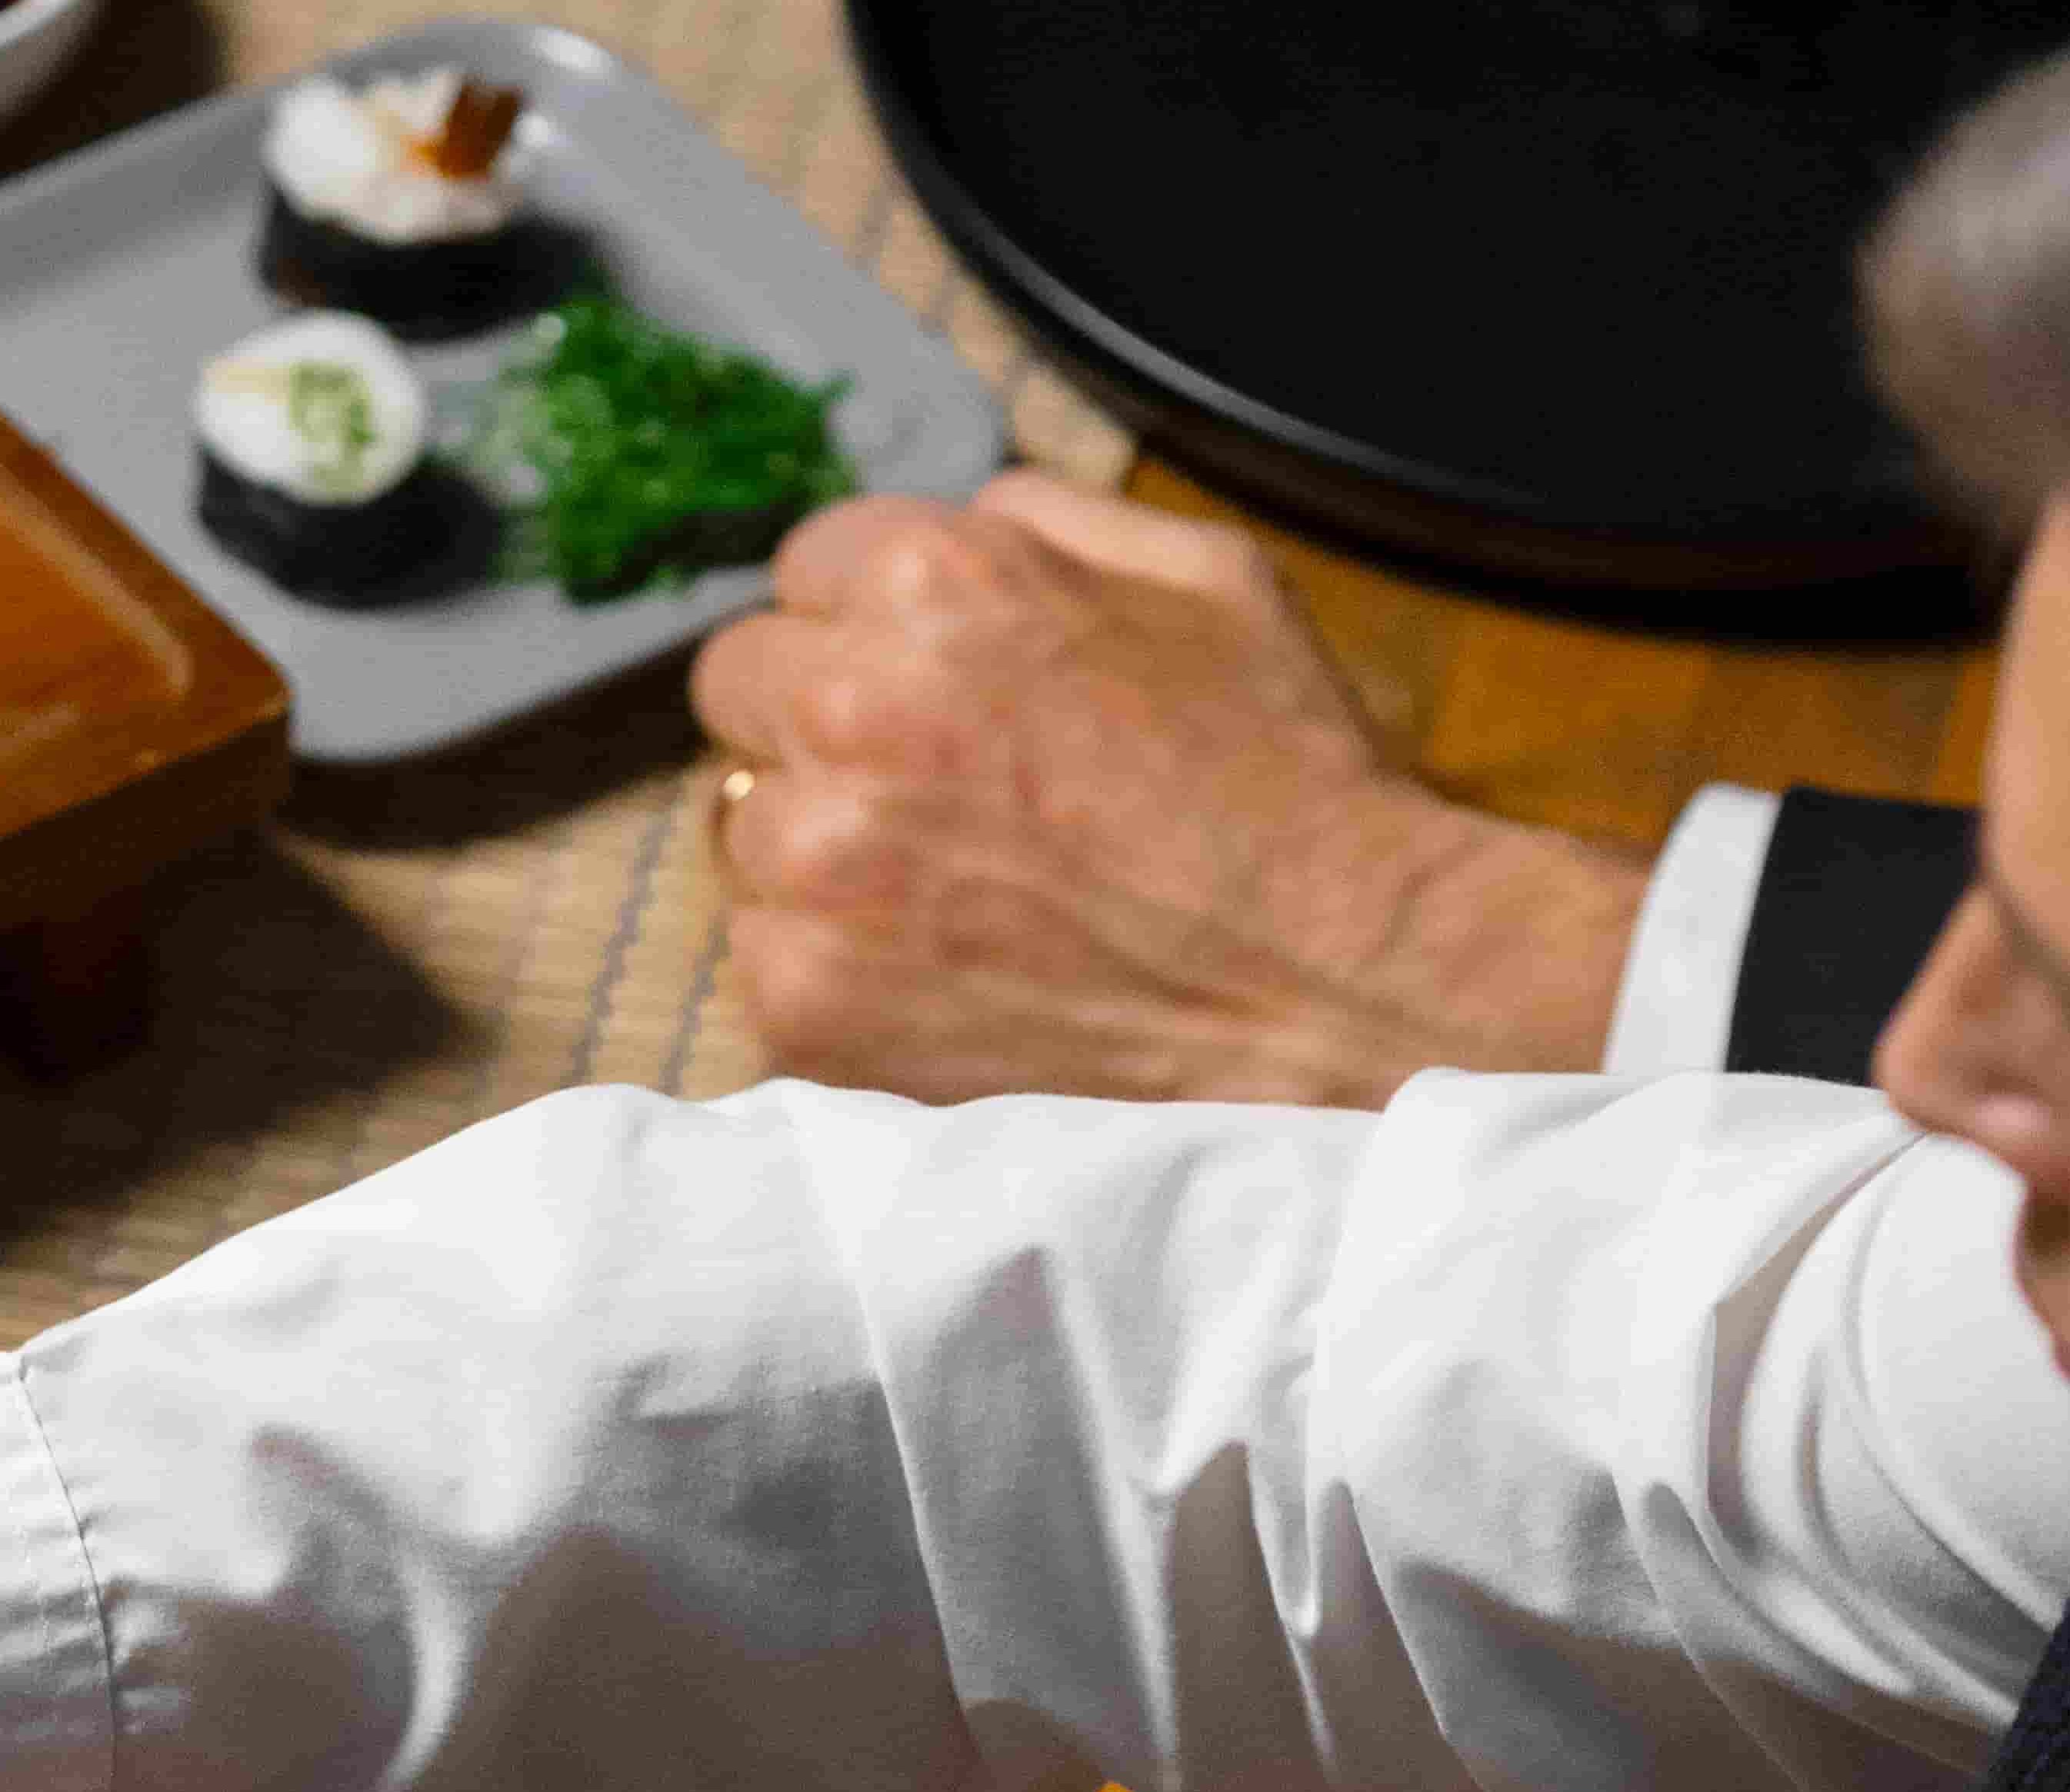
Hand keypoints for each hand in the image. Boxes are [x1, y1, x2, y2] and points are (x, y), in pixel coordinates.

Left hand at [691, 475, 1645, 1108]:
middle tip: (932, 779)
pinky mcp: (805, 996)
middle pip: (742, 685)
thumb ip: (1050, 525)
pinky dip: (836, 963)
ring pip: (745, 828)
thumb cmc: (1280, 778)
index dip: (871, 620)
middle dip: (820, 718)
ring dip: (823, 849)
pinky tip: (947, 967)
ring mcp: (817, 866)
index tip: (928, 674)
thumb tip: (958, 517)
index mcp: (932, 583)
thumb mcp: (1206, 578)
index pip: (805, 568)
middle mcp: (850, 711)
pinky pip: (764, 956)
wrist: (1326, 983)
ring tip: (957, 883)